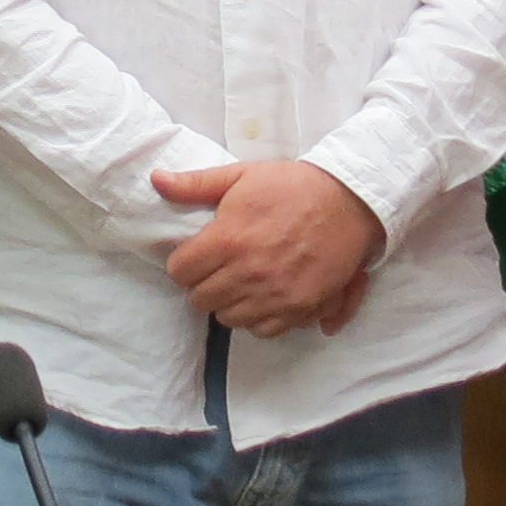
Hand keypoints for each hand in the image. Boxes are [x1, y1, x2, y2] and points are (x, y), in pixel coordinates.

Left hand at [151, 160, 386, 339]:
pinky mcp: (298, 308)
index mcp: (227, 239)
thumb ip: (196, 185)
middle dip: (204, 283)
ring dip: (229, 303)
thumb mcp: (242, 175)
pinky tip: (263, 297)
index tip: (198, 255)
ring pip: (228, 319)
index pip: (180, 272)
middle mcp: (247, 273)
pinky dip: (257, 318)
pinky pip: (261, 330)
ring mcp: (273, 295)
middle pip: (200, 300)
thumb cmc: (292, 186)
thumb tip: (156, 180)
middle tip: (220, 268)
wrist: (349, 201)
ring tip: (242, 282)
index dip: (185, 263)